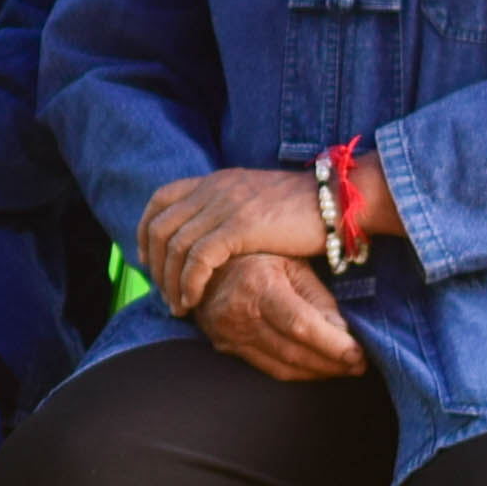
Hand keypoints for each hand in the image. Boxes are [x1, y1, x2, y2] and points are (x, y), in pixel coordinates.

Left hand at [137, 166, 329, 316]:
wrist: (340, 198)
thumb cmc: (306, 208)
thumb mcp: (257, 200)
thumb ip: (231, 209)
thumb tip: (213, 234)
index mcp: (216, 181)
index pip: (161, 199)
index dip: (146, 229)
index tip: (148, 257)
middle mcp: (214, 190)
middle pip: (160, 225)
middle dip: (154, 262)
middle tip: (160, 290)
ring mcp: (225, 206)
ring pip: (175, 246)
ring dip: (169, 279)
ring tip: (177, 305)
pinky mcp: (239, 228)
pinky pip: (198, 258)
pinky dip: (189, 282)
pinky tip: (192, 300)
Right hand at [195, 250, 365, 381]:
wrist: (205, 262)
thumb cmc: (258, 256)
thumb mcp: (292, 265)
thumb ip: (318, 298)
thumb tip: (343, 334)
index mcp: (258, 285)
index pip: (300, 325)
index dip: (332, 345)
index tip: (359, 355)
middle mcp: (238, 312)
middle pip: (292, 351)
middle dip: (331, 363)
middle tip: (359, 366)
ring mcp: (228, 332)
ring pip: (281, 366)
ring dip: (318, 372)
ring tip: (344, 369)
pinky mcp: (224, 346)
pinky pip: (267, 368)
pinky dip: (297, 372)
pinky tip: (317, 368)